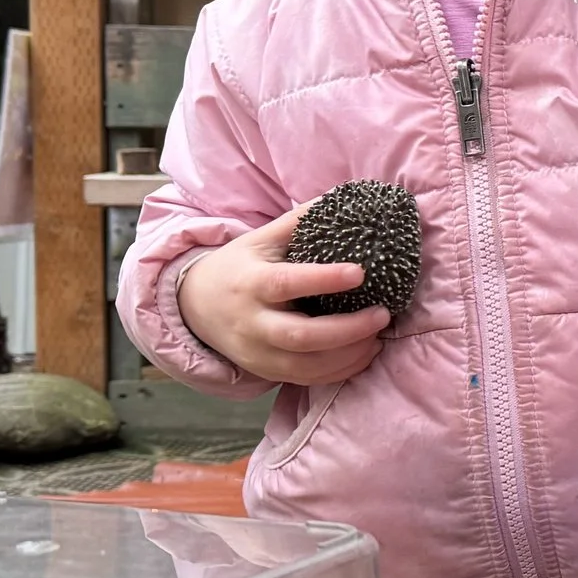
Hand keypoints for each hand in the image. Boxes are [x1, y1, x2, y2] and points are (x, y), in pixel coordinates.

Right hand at [176, 211, 391, 386]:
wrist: (195, 306)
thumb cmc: (239, 267)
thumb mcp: (260, 239)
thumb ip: (298, 221)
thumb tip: (341, 197)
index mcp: (250, 283)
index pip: (287, 283)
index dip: (324, 279)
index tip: (360, 272)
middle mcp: (252, 323)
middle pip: (300, 336)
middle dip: (346, 330)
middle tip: (382, 314)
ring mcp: (258, 353)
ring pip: (306, 366)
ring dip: (349, 355)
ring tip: (378, 335)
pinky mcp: (267, 371)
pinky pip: (308, 380)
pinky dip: (341, 371)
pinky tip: (365, 352)